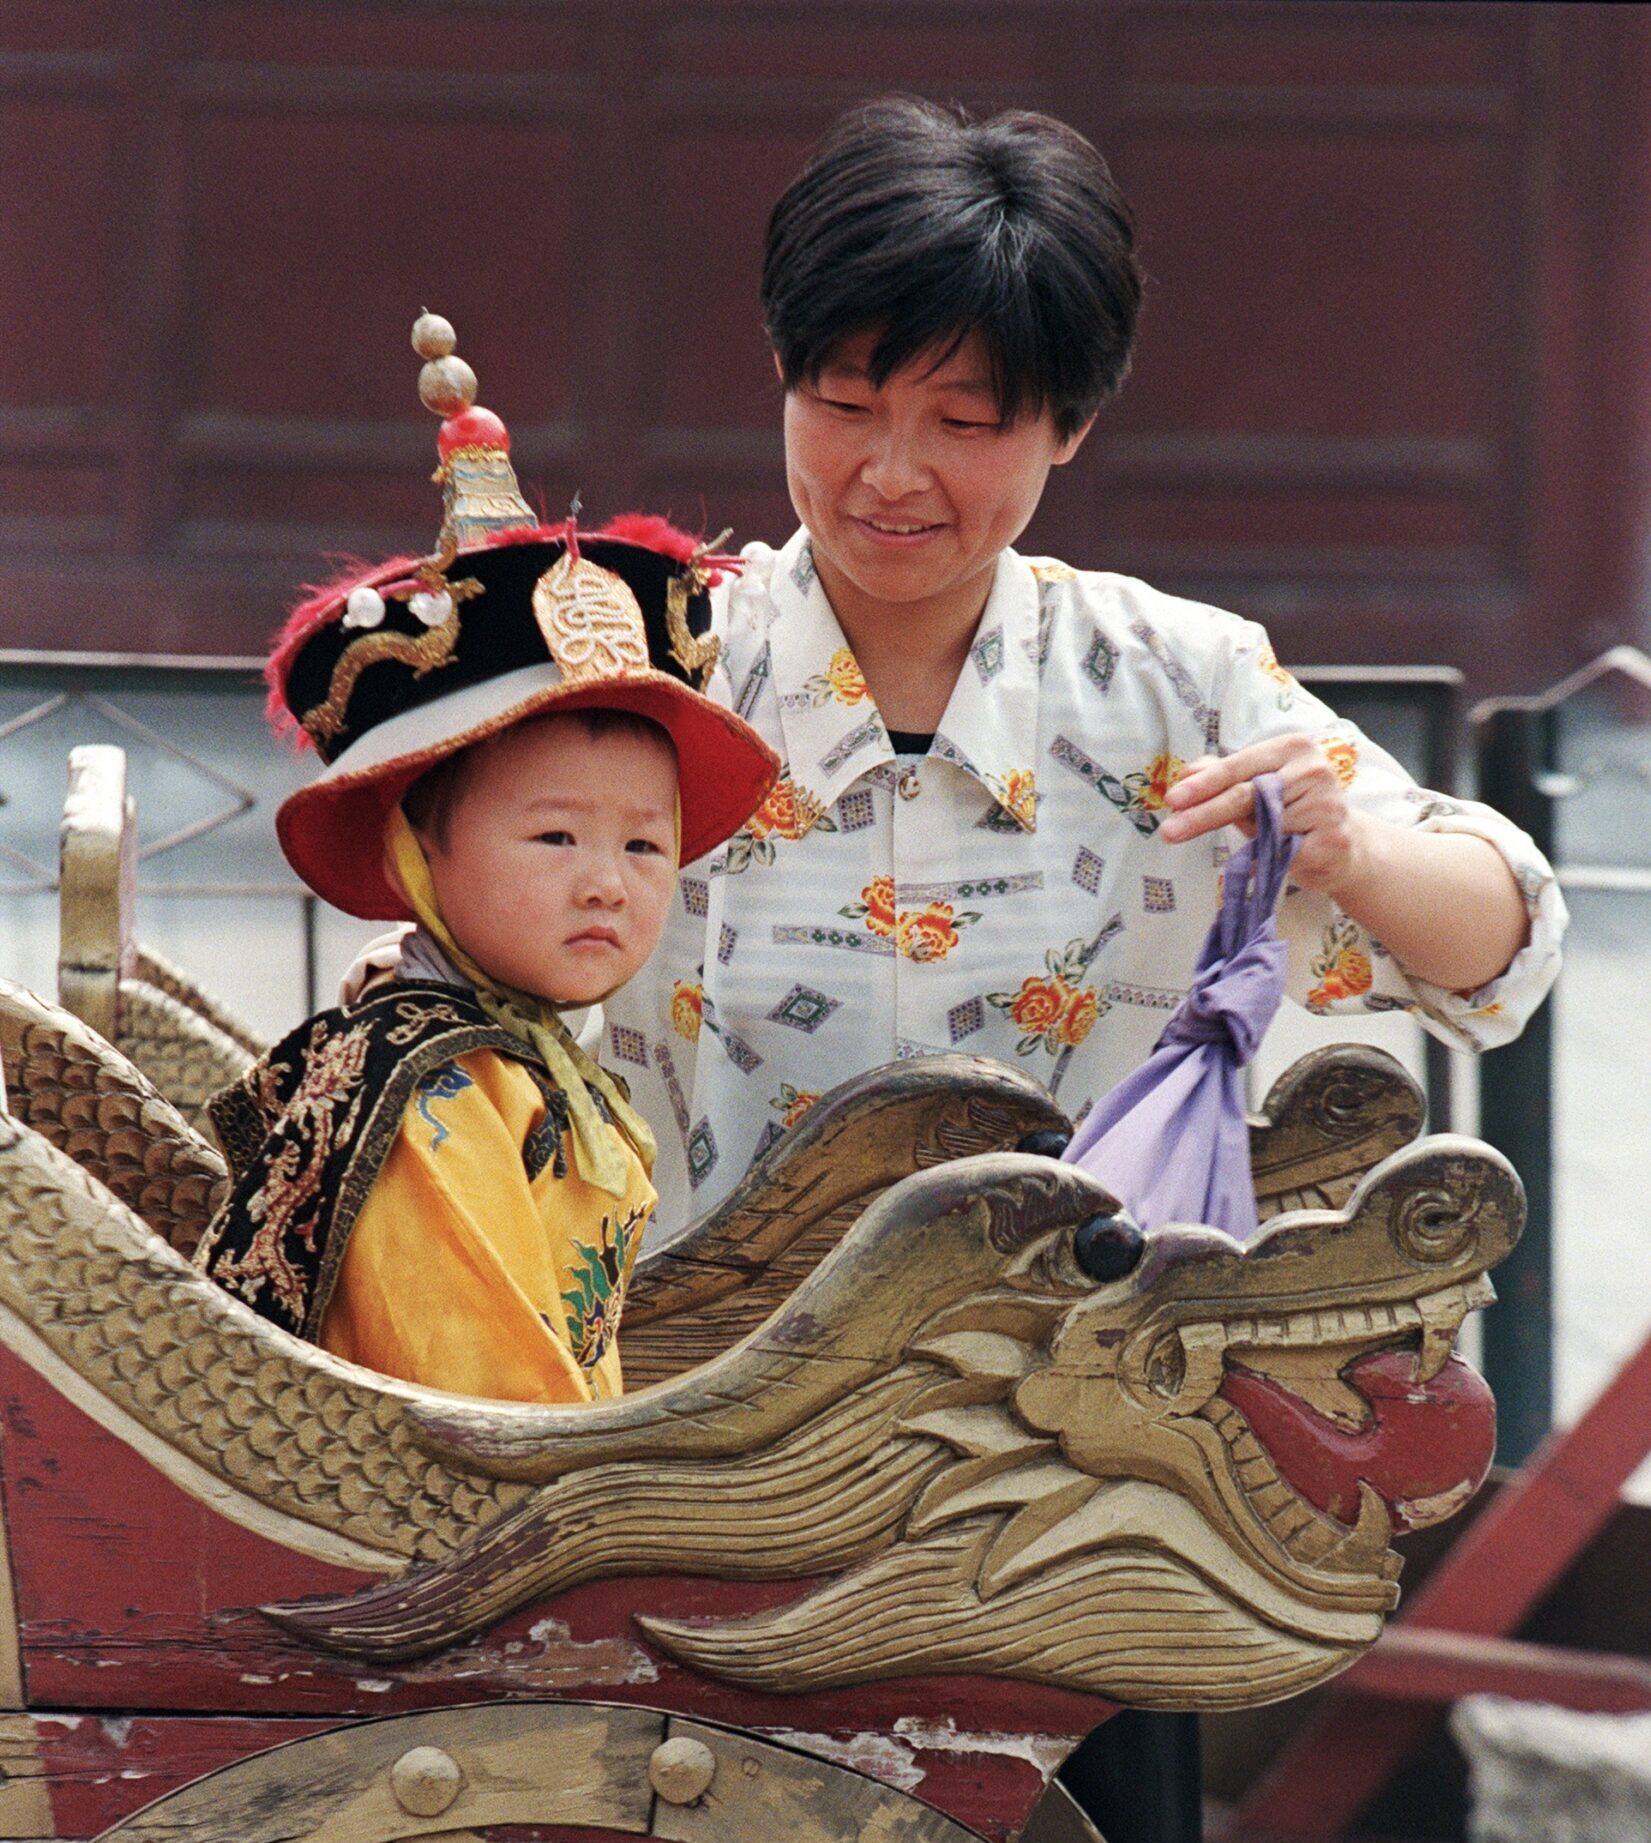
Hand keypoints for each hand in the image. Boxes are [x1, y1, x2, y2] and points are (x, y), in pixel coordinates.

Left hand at [1158, 734, 1368, 895]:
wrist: (1343, 848)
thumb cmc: (1292, 814)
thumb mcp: (1257, 790)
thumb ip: (1224, 778)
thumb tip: (1188, 772)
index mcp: (1292, 748)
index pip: (1237, 767)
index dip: (1202, 785)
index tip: (1172, 800)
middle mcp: (1313, 769)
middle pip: (1245, 795)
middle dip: (1203, 814)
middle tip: (1170, 830)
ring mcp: (1327, 803)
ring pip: (1263, 827)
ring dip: (1247, 840)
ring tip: (1257, 844)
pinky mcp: (1332, 839)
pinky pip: (1280, 854)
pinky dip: (1263, 863)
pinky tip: (1263, 865)